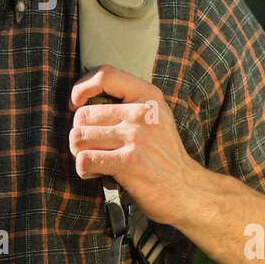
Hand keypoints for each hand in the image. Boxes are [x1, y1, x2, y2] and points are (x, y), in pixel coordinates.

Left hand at [68, 64, 200, 226]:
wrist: (187, 189)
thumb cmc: (163, 154)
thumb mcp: (155, 116)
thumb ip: (127, 101)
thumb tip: (82, 98)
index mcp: (148, 95)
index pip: (104, 74)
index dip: (81, 88)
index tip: (77, 105)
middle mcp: (142, 112)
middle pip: (82, 115)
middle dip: (80, 134)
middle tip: (94, 147)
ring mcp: (136, 137)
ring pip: (78, 138)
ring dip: (80, 153)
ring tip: (97, 160)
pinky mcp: (128, 162)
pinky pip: (84, 160)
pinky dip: (85, 170)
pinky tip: (99, 172)